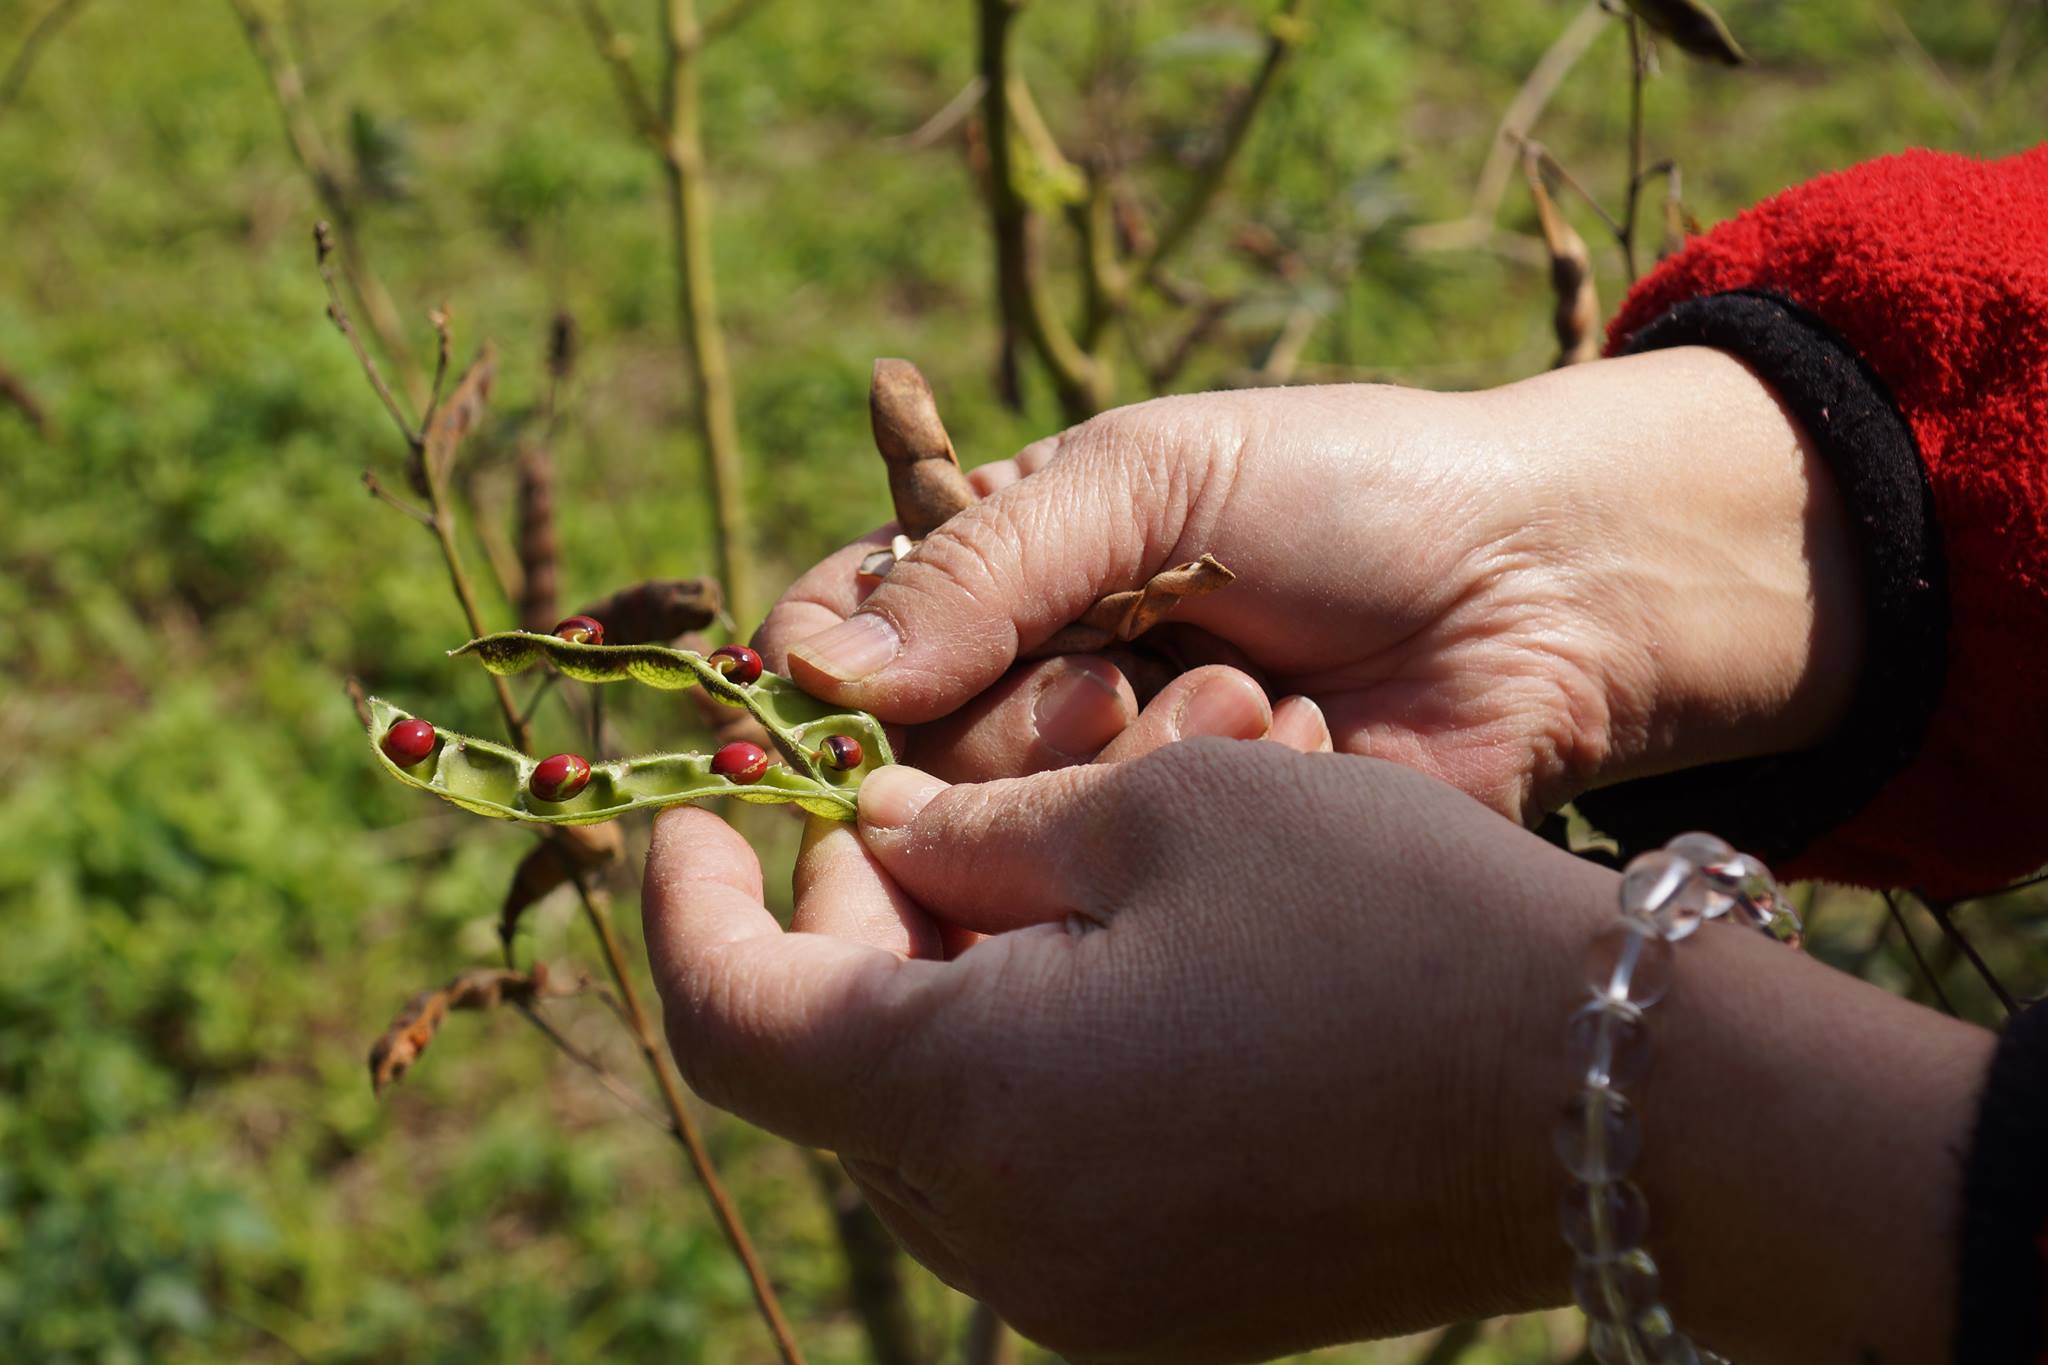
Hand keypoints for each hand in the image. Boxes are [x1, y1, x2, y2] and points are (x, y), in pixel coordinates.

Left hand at [644, 742, 1988, 1363]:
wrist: (1618, 1099)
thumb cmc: (1384, 916)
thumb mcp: (1157, 810)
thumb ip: (973, 826)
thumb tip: (882, 836)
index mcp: (965, 1106)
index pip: (731, 1014)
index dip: (689, 897)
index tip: (702, 803)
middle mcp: (1000, 1243)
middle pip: (826, 1069)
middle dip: (832, 922)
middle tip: (907, 803)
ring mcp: (1085, 1296)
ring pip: (920, 1123)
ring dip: (926, 988)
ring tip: (1023, 862)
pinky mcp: (1161, 1306)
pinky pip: (1018, 1178)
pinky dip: (1009, 1062)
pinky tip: (1099, 965)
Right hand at [757, 346, 1863, 818]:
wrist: (1544, 590)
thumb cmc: (1351, 495)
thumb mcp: (1153, 480)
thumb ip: (986, 564)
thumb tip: (812, 669)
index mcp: (1002, 569)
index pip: (837, 634)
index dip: (822, 676)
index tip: (846, 699)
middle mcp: (1029, 686)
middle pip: (903, 756)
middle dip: (1012, 716)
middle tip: (1117, 672)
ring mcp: (1101, 791)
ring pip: (994, 833)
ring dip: (1108, 762)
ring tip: (1233, 691)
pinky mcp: (1178, 877)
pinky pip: (1104, 890)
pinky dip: (1178, 817)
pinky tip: (1275, 747)